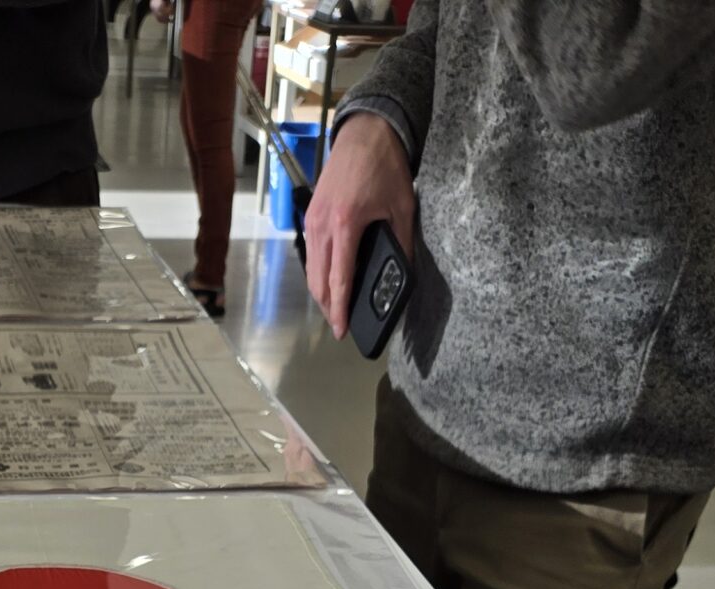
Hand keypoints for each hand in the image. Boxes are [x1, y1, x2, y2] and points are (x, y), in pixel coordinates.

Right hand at [303, 112, 415, 340]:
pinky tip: (331, 280)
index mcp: (346, 226)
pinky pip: (310, 254)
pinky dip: (318, 272)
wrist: (364, 133)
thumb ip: (403, 242)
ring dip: (321, 293)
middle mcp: (322, 226)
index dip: (340, 310)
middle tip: (341, 325)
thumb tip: (404, 274)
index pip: (339, 281)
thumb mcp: (402, 206)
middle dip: (328, 308)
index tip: (341, 331)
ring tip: (336, 308)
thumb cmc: (385, 165)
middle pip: (318, 282)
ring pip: (311, 270)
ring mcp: (312, 221)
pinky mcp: (311, 215)